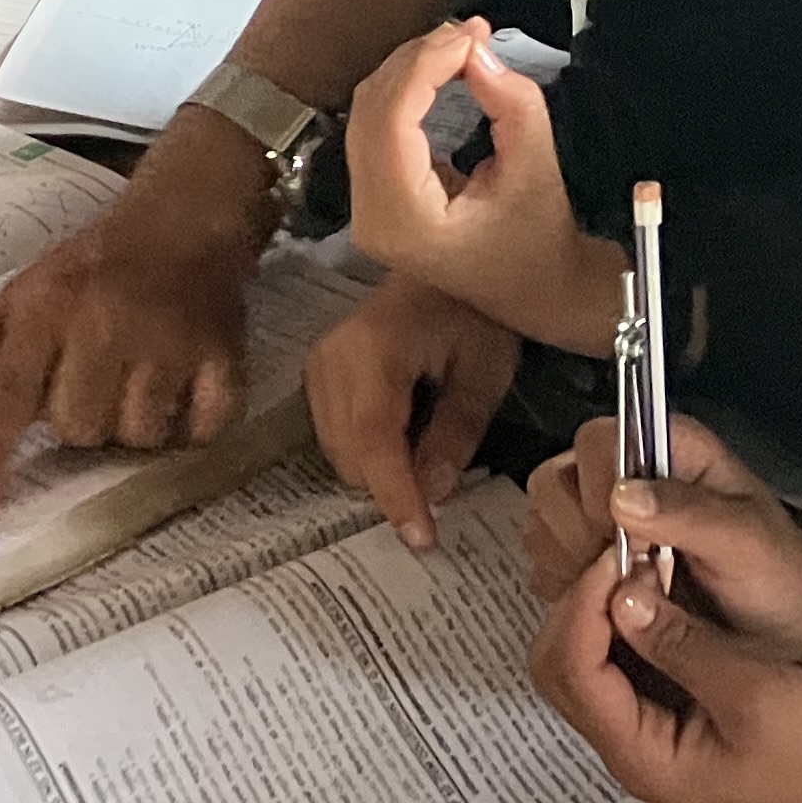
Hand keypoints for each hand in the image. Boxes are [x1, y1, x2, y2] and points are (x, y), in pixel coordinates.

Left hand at [0, 136, 268, 511]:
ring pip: (138, 435)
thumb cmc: (93, 265)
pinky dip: (193, 428)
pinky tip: (182, 398)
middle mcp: (107, 324)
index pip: (9, 392)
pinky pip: (204, 429)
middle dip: (79, 422)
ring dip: (132, 426)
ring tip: (136, 386)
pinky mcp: (223, 354)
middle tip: (92, 388)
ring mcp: (170, 341)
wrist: (183, 220)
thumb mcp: (22, 292)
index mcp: (48, 307)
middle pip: (78, 427)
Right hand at [305, 276, 519, 547]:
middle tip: (442, 492)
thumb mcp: (484, 370)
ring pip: (338, 452)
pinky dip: (367, 451)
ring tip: (428, 454)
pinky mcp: (316, 372)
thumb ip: (457, 432)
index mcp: (374, 351)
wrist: (444, 262)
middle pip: (350, 455)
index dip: (397, 495)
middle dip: (392, 486)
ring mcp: (317, 365)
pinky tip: (404, 438)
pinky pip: (335, 434)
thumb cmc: (473, 309)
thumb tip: (434, 493)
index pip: (375, 441)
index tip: (422, 540)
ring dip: (380, 470)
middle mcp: (331, 360)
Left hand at [342, 18, 618, 348]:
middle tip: (468, 33)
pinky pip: (374, 128)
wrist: (536, 289)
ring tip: (460, 46)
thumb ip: (511, 102)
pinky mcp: (372, 198)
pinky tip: (439, 70)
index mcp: (405, 221)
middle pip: (371, 111)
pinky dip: (404, 91)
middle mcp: (371, 218)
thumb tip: (475, 49)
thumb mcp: (537, 165)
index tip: (471, 34)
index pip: (392, 121)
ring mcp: (364, 211)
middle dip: (417, 60)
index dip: (425, 65)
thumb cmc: (540, 237)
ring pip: (366, 114)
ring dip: (409, 70)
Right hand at [522, 413, 801, 664]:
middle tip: (629, 578)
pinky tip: (612, 610)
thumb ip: (690, 514)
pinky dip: (566, 588)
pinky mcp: (589, 552)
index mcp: (669, 444)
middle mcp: (629, 469)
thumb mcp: (748, 543)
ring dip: (570, 566)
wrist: (788, 625)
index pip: (597, 442)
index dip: (600, 494)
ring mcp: (602, 511)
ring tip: (626, 597)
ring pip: (543, 522)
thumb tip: (621, 496)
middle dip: (580, 538)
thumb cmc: (780, 576)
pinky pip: (545, 560)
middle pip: (556, 481)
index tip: (629, 545)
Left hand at [532, 561, 801, 802]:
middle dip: (580, 605)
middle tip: (621, 551)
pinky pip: (615, 658)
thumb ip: (682, 644)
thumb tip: (621, 594)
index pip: (575, 673)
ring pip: (581, 659)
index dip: (584, 607)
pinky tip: (651, 582)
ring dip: (597, 607)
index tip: (618, 553)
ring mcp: (641, 731)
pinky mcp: (661, 712)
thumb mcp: (753, 691)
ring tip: (635, 558)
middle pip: (561, 667)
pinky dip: (620, 618)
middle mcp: (628, 748)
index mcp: (642, 757)